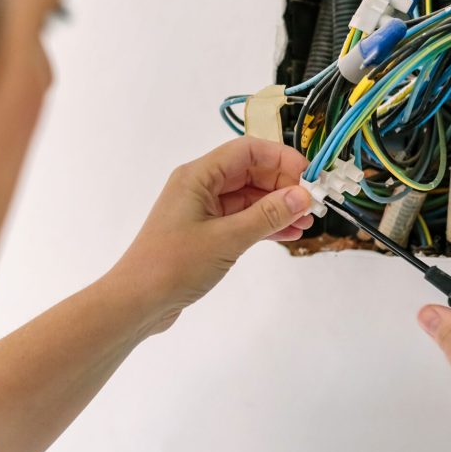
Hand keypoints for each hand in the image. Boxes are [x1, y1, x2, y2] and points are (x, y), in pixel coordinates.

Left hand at [110, 136, 312, 335]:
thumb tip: (303, 196)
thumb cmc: (175, 264)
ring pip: (246, 197)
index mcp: (197, 175)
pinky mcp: (203, 233)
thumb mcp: (227, 239)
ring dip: (276, 206)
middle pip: (249, 172)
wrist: (137, 301)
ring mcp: (200, 210)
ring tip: (306, 222)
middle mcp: (198, 186)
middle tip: (313, 205)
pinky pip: (239, 218)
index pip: (247, 151)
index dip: (281, 159)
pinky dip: (262, 224)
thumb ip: (266, 215)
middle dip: (282, 185)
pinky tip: (287, 234)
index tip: (310, 178)